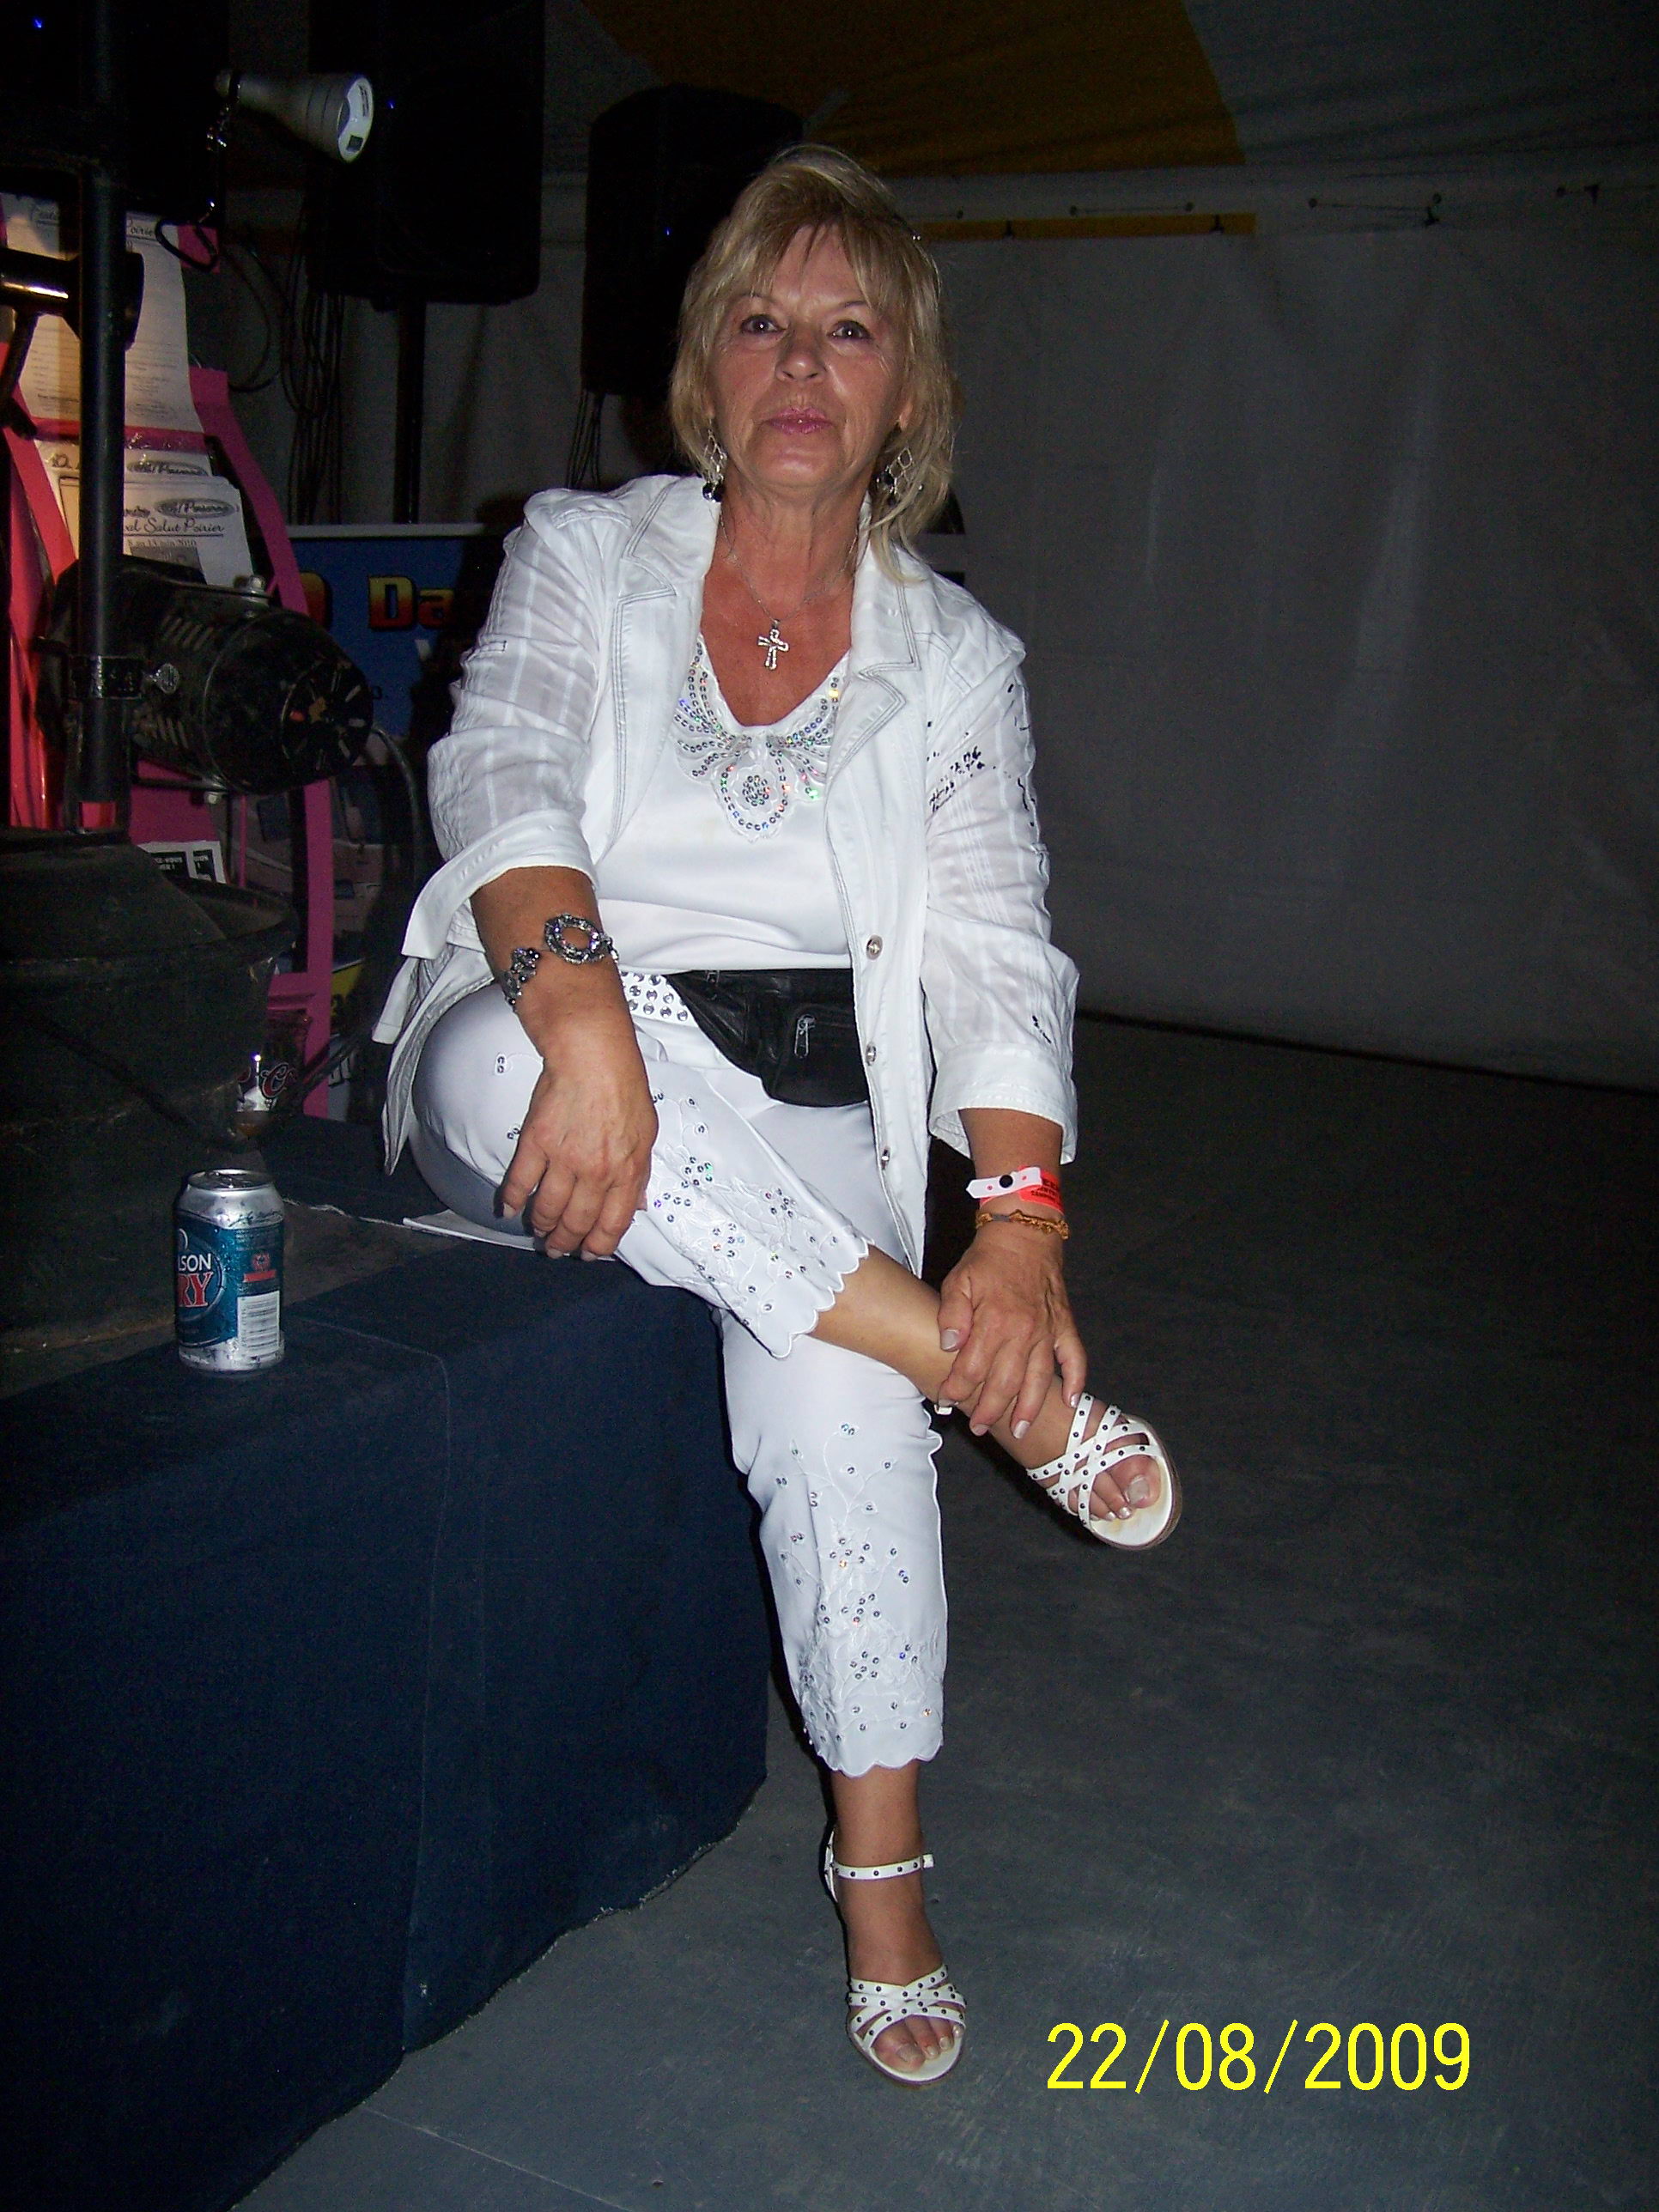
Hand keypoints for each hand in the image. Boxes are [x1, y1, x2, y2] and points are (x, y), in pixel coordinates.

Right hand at [497, 1009, 657, 1256]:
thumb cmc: (622, 1086)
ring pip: (548, 1209)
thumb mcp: (647, 1133)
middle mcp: (595, 1171)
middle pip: (577, 1222)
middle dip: (565, 1243)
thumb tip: (635, 1205)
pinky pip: (521, 1182)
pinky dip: (513, 1200)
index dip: (599, 1245)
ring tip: (538, 1232)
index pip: (613, 1224)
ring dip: (541, 1226)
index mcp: (626, 1170)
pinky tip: (509, 1209)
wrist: (593, 1056)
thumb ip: (639, 1173)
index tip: (589, 1253)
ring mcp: (564, 1159)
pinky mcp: (536, 1143)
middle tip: (557, 1249)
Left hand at [934, 1225, 1085, 1438]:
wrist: (1025, 1234)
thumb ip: (952, 1314)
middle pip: (1005, 1382)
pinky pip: (1074, 1358)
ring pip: (1038, 1379)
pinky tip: (1069, 1400)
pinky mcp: (1065, 1325)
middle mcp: (1023, 1331)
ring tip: (1018, 1429)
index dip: (956, 1387)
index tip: (946, 1399)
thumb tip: (948, 1345)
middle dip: (989, 1409)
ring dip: (1028, 1408)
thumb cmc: (988, 1260)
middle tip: (978, 1426)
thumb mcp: (958, 1279)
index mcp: (994, 1321)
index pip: (972, 1367)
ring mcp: (1047, 1330)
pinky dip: (1075, 1380)